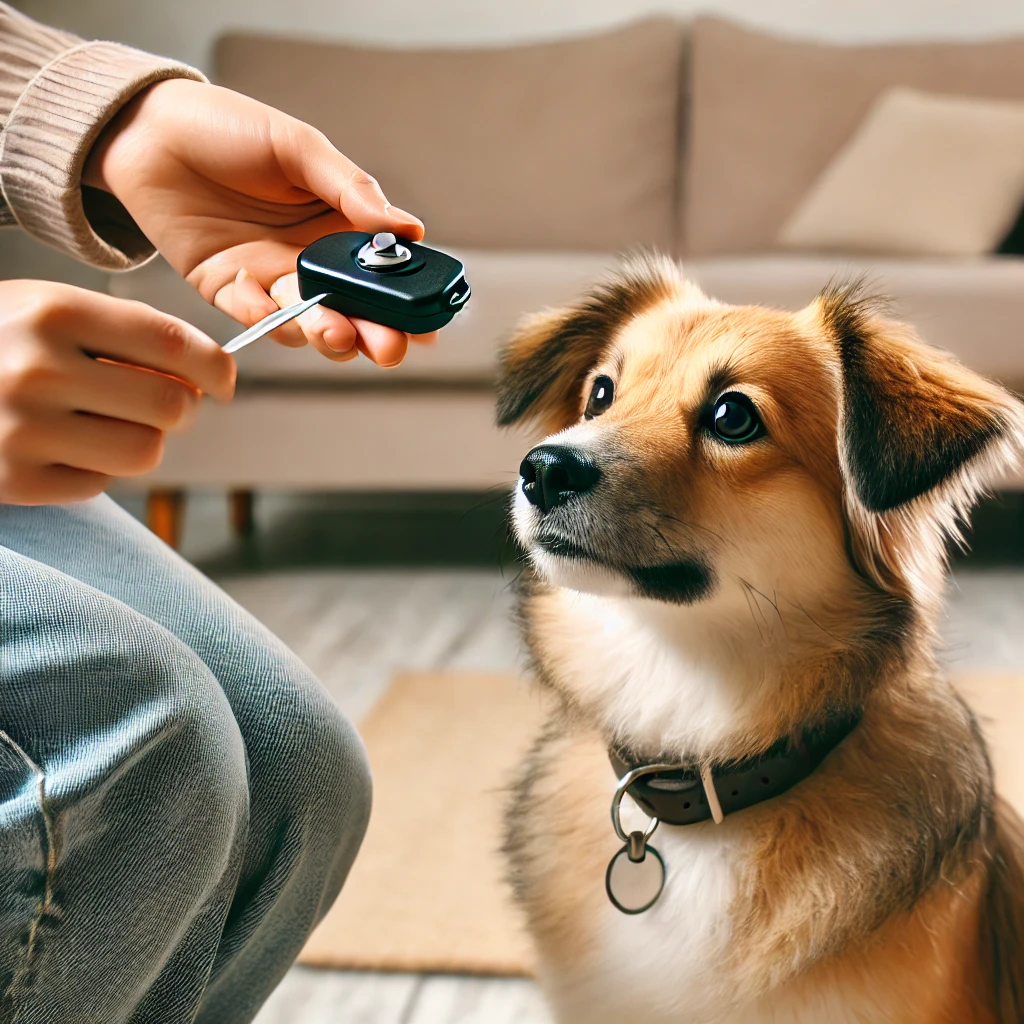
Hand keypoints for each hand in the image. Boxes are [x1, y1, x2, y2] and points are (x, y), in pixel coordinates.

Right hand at [0, 279, 234, 503]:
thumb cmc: (1, 343)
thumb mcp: (51, 312)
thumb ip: (127, 334)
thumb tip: (208, 376)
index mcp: (52, 311)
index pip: (170, 342)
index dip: (216, 367)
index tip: (225, 381)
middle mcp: (36, 369)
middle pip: (171, 407)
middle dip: (178, 408)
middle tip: (156, 403)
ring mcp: (21, 429)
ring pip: (145, 452)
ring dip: (139, 441)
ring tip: (101, 422)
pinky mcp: (12, 480)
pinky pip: (99, 484)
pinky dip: (92, 468)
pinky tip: (57, 446)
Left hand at [84, 78, 437, 365]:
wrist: (148, 130)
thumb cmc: (227, 128)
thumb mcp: (299, 148)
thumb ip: (352, 190)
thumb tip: (411, 229)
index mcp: (340, 225)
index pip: (386, 274)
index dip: (409, 303)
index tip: (428, 324)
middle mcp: (312, 260)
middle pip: (355, 311)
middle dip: (375, 335)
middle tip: (387, 347)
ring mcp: (273, 278)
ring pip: (311, 323)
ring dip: (327, 333)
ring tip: (335, 333)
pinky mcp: (229, 291)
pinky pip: (254, 316)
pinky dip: (263, 317)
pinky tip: (265, 305)